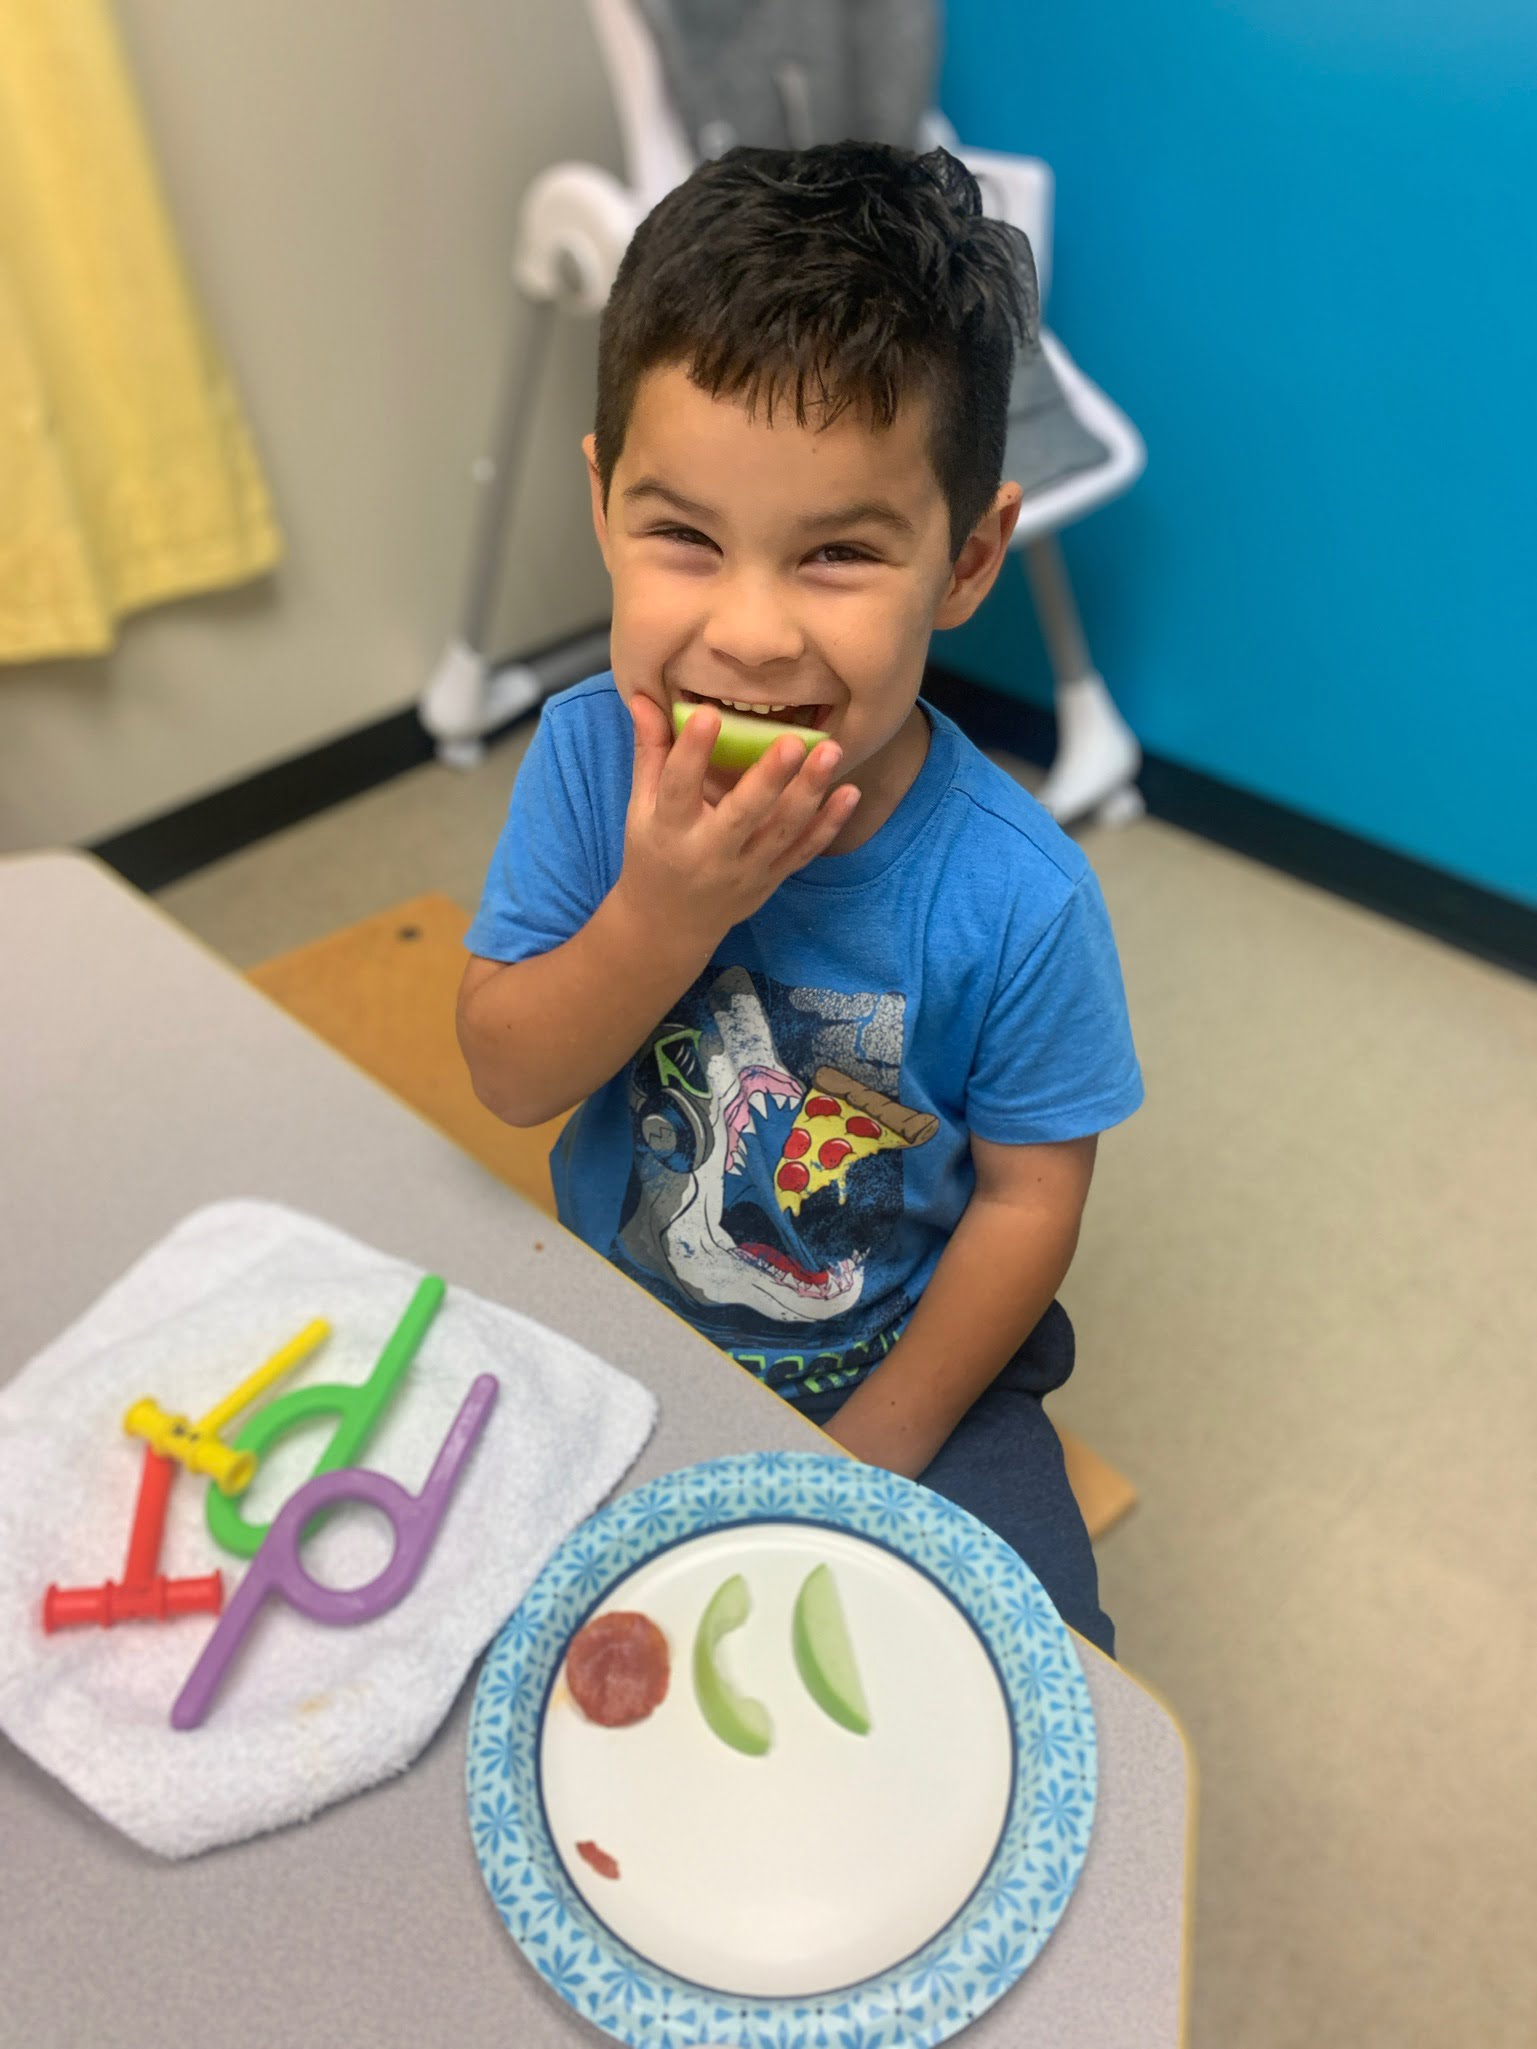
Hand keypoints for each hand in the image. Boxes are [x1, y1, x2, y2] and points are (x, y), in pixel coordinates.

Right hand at [615, 694, 860, 945]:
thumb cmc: (653, 853)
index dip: (691, 752)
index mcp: (670, 830)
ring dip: (810, 792)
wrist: (669, 925)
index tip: (707, 714)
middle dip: (769, 779)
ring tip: (830, 752)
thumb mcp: (641, 807)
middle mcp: (709, 853)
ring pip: (782, 832)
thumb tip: (641, 696)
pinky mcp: (771, 879)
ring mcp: (745, 870)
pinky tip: (850, 793)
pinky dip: (829, 825)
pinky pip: (804, 851)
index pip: (679, 788)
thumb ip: (651, 751)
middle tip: (793, 741)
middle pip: (742, 815)